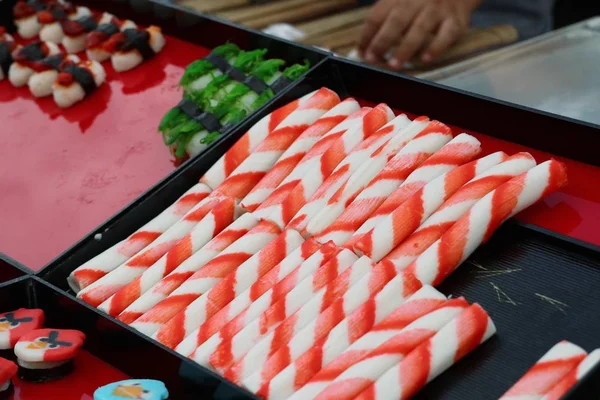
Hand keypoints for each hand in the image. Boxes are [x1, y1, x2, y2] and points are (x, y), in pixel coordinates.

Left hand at [359, 0, 480, 68]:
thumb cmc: (422, 0)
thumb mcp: (400, 0)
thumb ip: (383, 18)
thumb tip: (364, 47)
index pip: (377, 15)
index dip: (367, 35)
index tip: (361, 53)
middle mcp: (417, 0)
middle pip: (396, 21)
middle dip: (383, 41)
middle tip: (373, 59)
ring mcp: (437, 9)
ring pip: (419, 28)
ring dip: (405, 48)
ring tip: (394, 64)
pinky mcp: (455, 20)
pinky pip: (446, 34)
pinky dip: (436, 47)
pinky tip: (426, 58)